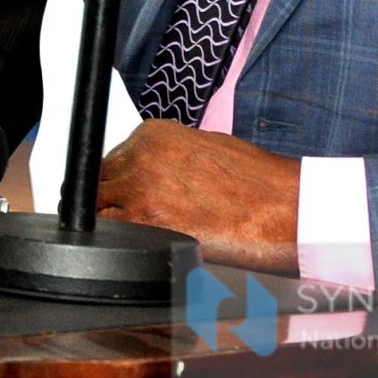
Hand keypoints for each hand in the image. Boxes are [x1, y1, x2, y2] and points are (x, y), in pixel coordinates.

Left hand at [95, 119, 299, 274]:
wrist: (280, 206)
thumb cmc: (254, 181)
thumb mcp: (205, 147)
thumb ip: (167, 157)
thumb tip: (148, 174)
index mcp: (154, 133)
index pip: (112, 157)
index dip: (119, 180)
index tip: (129, 194)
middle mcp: (141, 155)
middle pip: (99, 180)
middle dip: (113, 200)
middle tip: (138, 218)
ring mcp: (139, 188)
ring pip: (97, 208)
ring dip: (114, 221)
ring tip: (146, 233)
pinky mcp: (144, 222)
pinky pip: (108, 233)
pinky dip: (117, 242)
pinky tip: (144, 244)